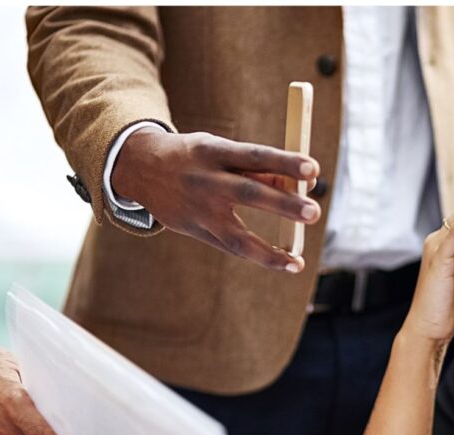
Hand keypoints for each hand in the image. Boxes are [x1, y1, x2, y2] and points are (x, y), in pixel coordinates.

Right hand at [111, 130, 319, 271]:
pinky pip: (231, 248)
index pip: (254, 156)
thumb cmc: (195, 157)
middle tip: (314, 211)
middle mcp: (205, 181)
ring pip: (237, 236)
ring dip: (269, 251)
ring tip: (297, 260)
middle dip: (283, 204)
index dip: (284, 162)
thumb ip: (257, 170)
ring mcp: (198, 210)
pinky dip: (260, 257)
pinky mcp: (194, 230)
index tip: (313, 169)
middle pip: (248, 193)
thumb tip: (300, 188)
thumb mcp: (220, 151)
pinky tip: (287, 263)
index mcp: (213, 151)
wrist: (139, 168)